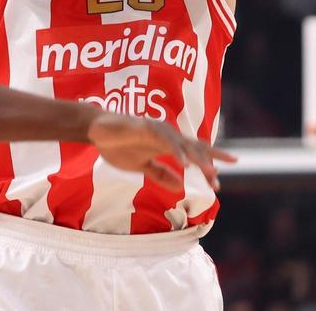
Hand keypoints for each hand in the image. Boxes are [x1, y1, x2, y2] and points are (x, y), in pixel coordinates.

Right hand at [87, 111, 235, 190]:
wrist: (96, 130)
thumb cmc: (117, 145)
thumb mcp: (141, 166)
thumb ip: (160, 174)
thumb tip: (181, 186)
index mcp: (167, 145)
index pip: (192, 154)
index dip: (207, 165)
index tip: (218, 183)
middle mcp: (167, 136)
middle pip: (195, 148)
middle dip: (209, 162)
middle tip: (219, 181)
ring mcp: (158, 130)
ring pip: (184, 145)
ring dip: (198, 160)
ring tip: (211, 173)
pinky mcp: (147, 127)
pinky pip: (166, 141)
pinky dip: (177, 152)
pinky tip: (185, 165)